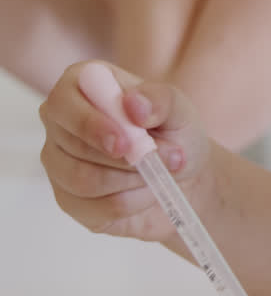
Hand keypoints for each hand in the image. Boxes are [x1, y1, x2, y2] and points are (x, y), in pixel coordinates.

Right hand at [39, 61, 213, 241]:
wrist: (186, 176)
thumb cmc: (176, 134)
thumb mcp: (181, 111)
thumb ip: (161, 100)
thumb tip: (134, 104)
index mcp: (80, 87)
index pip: (63, 101)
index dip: (90, 124)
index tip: (125, 142)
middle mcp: (60, 123)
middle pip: (73, 146)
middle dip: (128, 159)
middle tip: (170, 158)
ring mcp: (59, 163)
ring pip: (82, 179)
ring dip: (134, 180)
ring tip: (162, 173)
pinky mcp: (69, 200)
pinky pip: (95, 208)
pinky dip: (133, 201)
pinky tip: (148, 191)